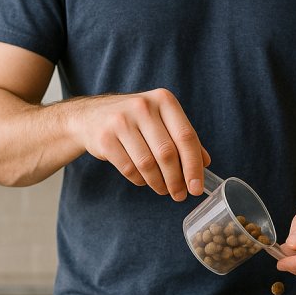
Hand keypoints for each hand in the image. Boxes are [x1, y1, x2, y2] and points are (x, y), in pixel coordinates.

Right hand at [72, 88, 209, 200]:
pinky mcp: (105, 138)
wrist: (90, 117)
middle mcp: (143, 106)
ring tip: (162, 189)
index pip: (186, 136)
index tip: (196, 187)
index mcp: (164, 100)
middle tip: (179, 194)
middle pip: (167, 153)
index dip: (193, 166)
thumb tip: (205, 163)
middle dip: (176, 180)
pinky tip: (143, 180)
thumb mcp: (160, 120)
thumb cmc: (134, 121)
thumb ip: (182, 138)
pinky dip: (139, 180)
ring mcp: (122, 121)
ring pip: (147, 164)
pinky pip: (128, 168)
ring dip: (158, 183)